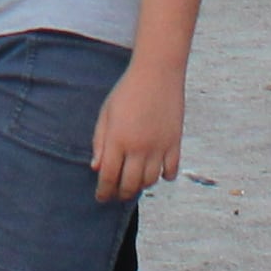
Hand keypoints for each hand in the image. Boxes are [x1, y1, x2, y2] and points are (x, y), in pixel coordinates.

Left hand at [86, 52, 186, 202]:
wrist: (157, 73)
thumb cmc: (127, 91)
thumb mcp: (106, 114)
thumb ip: (100, 142)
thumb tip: (96, 168)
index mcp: (117, 139)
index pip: (108, 176)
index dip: (104, 191)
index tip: (101, 197)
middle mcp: (138, 147)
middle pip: (130, 184)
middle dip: (121, 193)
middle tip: (116, 194)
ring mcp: (159, 146)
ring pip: (150, 181)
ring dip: (141, 186)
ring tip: (134, 182)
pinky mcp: (175, 143)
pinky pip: (170, 171)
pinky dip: (164, 176)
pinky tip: (156, 172)